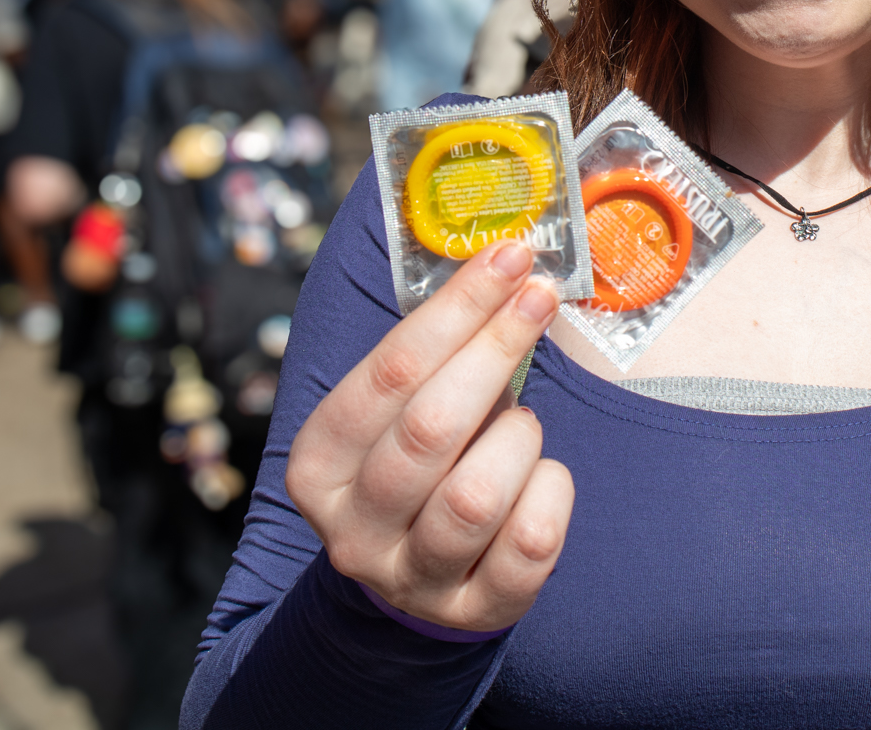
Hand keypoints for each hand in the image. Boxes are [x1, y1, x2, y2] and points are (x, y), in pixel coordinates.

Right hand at [287, 239, 572, 632]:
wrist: (416, 580)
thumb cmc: (421, 464)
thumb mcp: (404, 410)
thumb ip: (441, 351)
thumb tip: (509, 265)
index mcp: (320, 462)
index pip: (387, 373)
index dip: (457, 308)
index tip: (510, 256)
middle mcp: (353, 527)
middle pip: (429, 428)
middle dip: (495, 349)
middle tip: (540, 297)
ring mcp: (410, 578)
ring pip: (474, 497)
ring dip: (518, 438)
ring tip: (524, 423)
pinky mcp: (472, 614)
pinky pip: (528, 546)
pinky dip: (551, 494)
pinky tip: (545, 475)